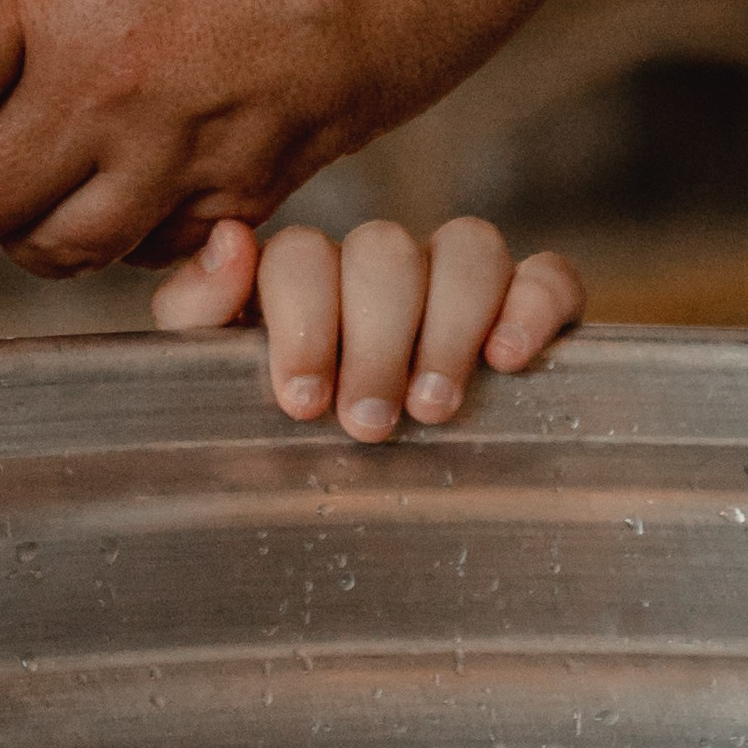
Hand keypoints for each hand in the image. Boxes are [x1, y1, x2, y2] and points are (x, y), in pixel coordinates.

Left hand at [150, 215, 584, 439]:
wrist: (355, 506)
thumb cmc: (282, 434)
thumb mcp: (216, 380)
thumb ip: (199, 312)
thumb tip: (231, 241)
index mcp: (304, 280)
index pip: (302, 253)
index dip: (303, 319)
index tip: (302, 400)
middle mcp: (380, 269)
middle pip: (385, 250)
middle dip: (376, 340)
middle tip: (368, 422)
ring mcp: (457, 283)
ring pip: (468, 246)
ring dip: (450, 325)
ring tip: (434, 408)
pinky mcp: (530, 308)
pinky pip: (547, 275)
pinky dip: (533, 305)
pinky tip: (509, 360)